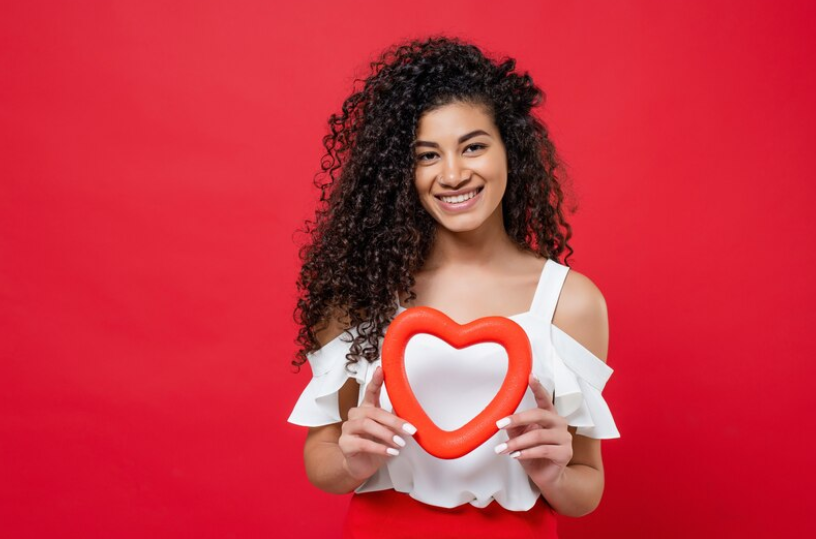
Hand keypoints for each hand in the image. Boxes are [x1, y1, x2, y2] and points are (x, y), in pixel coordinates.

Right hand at [338, 365, 416, 481]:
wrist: (361, 467)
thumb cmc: (375, 446)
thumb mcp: (389, 430)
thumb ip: (396, 417)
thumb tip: (411, 407)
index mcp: (366, 409)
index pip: (370, 391)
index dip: (376, 381)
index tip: (381, 370)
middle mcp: (355, 416)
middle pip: (373, 411)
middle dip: (393, 421)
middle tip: (409, 429)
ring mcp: (347, 429)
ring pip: (367, 425)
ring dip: (386, 434)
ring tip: (399, 443)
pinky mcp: (345, 443)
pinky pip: (362, 443)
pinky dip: (379, 448)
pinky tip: (390, 452)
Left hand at [494, 374, 572, 488]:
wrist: (546, 476)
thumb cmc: (533, 454)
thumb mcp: (520, 437)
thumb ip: (514, 426)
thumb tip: (502, 417)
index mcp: (549, 415)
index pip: (544, 398)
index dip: (538, 387)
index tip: (530, 376)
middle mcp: (559, 423)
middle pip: (539, 415)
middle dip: (517, 419)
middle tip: (500, 424)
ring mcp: (565, 438)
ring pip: (538, 435)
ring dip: (517, 443)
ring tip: (503, 449)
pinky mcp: (565, 453)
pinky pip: (543, 450)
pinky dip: (526, 453)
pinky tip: (515, 455)